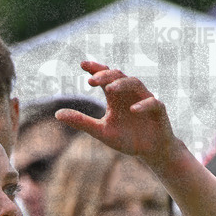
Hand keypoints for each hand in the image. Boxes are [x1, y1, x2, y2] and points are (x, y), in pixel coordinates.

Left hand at [55, 62, 179, 164]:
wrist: (151, 151)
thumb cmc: (127, 139)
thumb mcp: (101, 131)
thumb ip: (81, 122)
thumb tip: (57, 114)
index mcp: (116, 96)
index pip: (105, 77)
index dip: (95, 68)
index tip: (82, 64)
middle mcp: (130, 93)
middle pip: (118, 75)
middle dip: (106, 75)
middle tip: (92, 80)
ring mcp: (145, 99)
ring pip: (135, 83)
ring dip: (122, 84)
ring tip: (110, 89)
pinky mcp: (159, 110)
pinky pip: (153, 102)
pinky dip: (143, 105)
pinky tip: (133, 110)